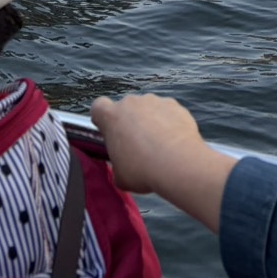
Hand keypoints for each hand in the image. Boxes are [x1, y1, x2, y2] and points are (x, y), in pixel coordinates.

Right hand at [90, 93, 235, 231]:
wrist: (178, 163)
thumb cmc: (143, 170)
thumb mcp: (120, 176)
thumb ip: (117, 166)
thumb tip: (123, 169)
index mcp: (111, 117)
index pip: (98, 107)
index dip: (102, 119)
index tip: (109, 132)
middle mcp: (131, 103)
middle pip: (126, 108)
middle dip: (129, 123)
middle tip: (136, 146)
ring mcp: (154, 101)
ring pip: (148, 109)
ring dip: (150, 122)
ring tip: (159, 146)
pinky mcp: (174, 105)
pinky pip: (167, 112)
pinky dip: (169, 122)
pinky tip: (173, 142)